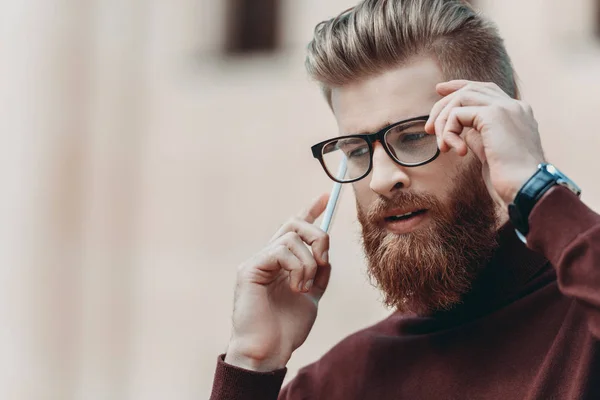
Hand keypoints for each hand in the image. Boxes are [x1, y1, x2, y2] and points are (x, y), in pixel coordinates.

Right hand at [225, 194, 330, 371]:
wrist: (269, 350)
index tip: (326, 197)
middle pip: (294, 224)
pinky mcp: (250, 268)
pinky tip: (295, 288)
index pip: (294, 228)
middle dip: (317, 235)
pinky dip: (297, 268)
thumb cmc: (286, 328)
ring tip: (304, 288)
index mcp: (282, 263)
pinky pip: (281, 250)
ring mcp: (258, 261)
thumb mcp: (312, 295)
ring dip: (309, 264)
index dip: (310, 210)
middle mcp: (268, 257)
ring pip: (292, 238)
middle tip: (324, 259)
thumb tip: (325, 252)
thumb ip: (318, 272)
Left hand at [425, 80, 545, 205]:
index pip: (486, 90)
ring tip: (442, 146)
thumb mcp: (491, 153)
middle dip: (444, 104)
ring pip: (461, 97)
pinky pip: (458, 114)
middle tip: (429, 127)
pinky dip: (449, 131)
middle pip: (470, 89)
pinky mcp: (494, 115)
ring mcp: (505, 108)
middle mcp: (514, 105)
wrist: (528, 188)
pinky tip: (455, 151)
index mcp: (517, 113)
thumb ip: (479, 136)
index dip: (460, 87)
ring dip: (444, 121)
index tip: (440, 91)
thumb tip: (462, 131)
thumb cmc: (511, 180)